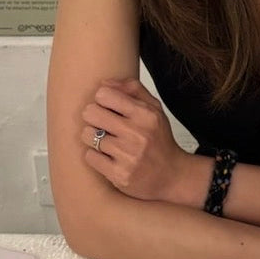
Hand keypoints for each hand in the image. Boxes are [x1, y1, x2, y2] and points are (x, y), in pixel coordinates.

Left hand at [81, 79, 194, 202]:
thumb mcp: (153, 109)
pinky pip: (89, 156)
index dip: (102, 99)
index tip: (107, 106)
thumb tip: (104, 83)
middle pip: (91, 113)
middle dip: (93, 116)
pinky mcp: (119, 175)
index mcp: (145, 114)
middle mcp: (137, 134)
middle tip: (102, 123)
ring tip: (105, 140)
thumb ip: (132, 89)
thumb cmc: (159, 140)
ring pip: (87, 135)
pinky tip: (107, 156)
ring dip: (93, 137)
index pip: (104, 94)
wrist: (171, 175)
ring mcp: (128, 156)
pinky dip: (95, 155)